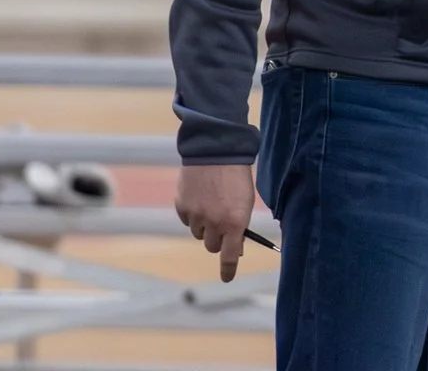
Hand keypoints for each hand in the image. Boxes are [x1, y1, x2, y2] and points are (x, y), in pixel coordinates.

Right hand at [175, 164, 254, 281]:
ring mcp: (196, 216)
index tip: (227, 277)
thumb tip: (235, 246)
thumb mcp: (245, 201)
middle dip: (217, 239)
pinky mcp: (181, 207)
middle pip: (211, 246)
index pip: (230, 255)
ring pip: (198, 233)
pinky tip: (200, 196)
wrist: (216, 150)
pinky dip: (193, 214)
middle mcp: (214, 223)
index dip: (228, 269)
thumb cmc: (237, 176)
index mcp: (235, 222)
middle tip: (222, 223)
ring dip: (205, 225)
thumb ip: (239, 224)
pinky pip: (187, 220)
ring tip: (212, 203)